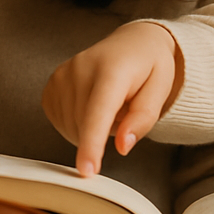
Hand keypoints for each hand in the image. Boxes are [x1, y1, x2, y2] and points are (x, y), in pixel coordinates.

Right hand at [42, 21, 181, 175]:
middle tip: (124, 109)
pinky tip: (90, 106)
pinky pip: (59, 121)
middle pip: (84, 125)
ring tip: (109, 105)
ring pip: (71, 128)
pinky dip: (76, 124)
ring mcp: (63, 72)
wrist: (133, 44)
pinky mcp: (52, 82)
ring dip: (91, 129)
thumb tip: (123, 146)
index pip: (99, 111)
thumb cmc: (149, 67)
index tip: (87, 170)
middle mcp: (83, 66)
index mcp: (113, 68)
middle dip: (106, 132)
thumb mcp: (160, 89)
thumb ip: (143, 119)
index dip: (92, 143)